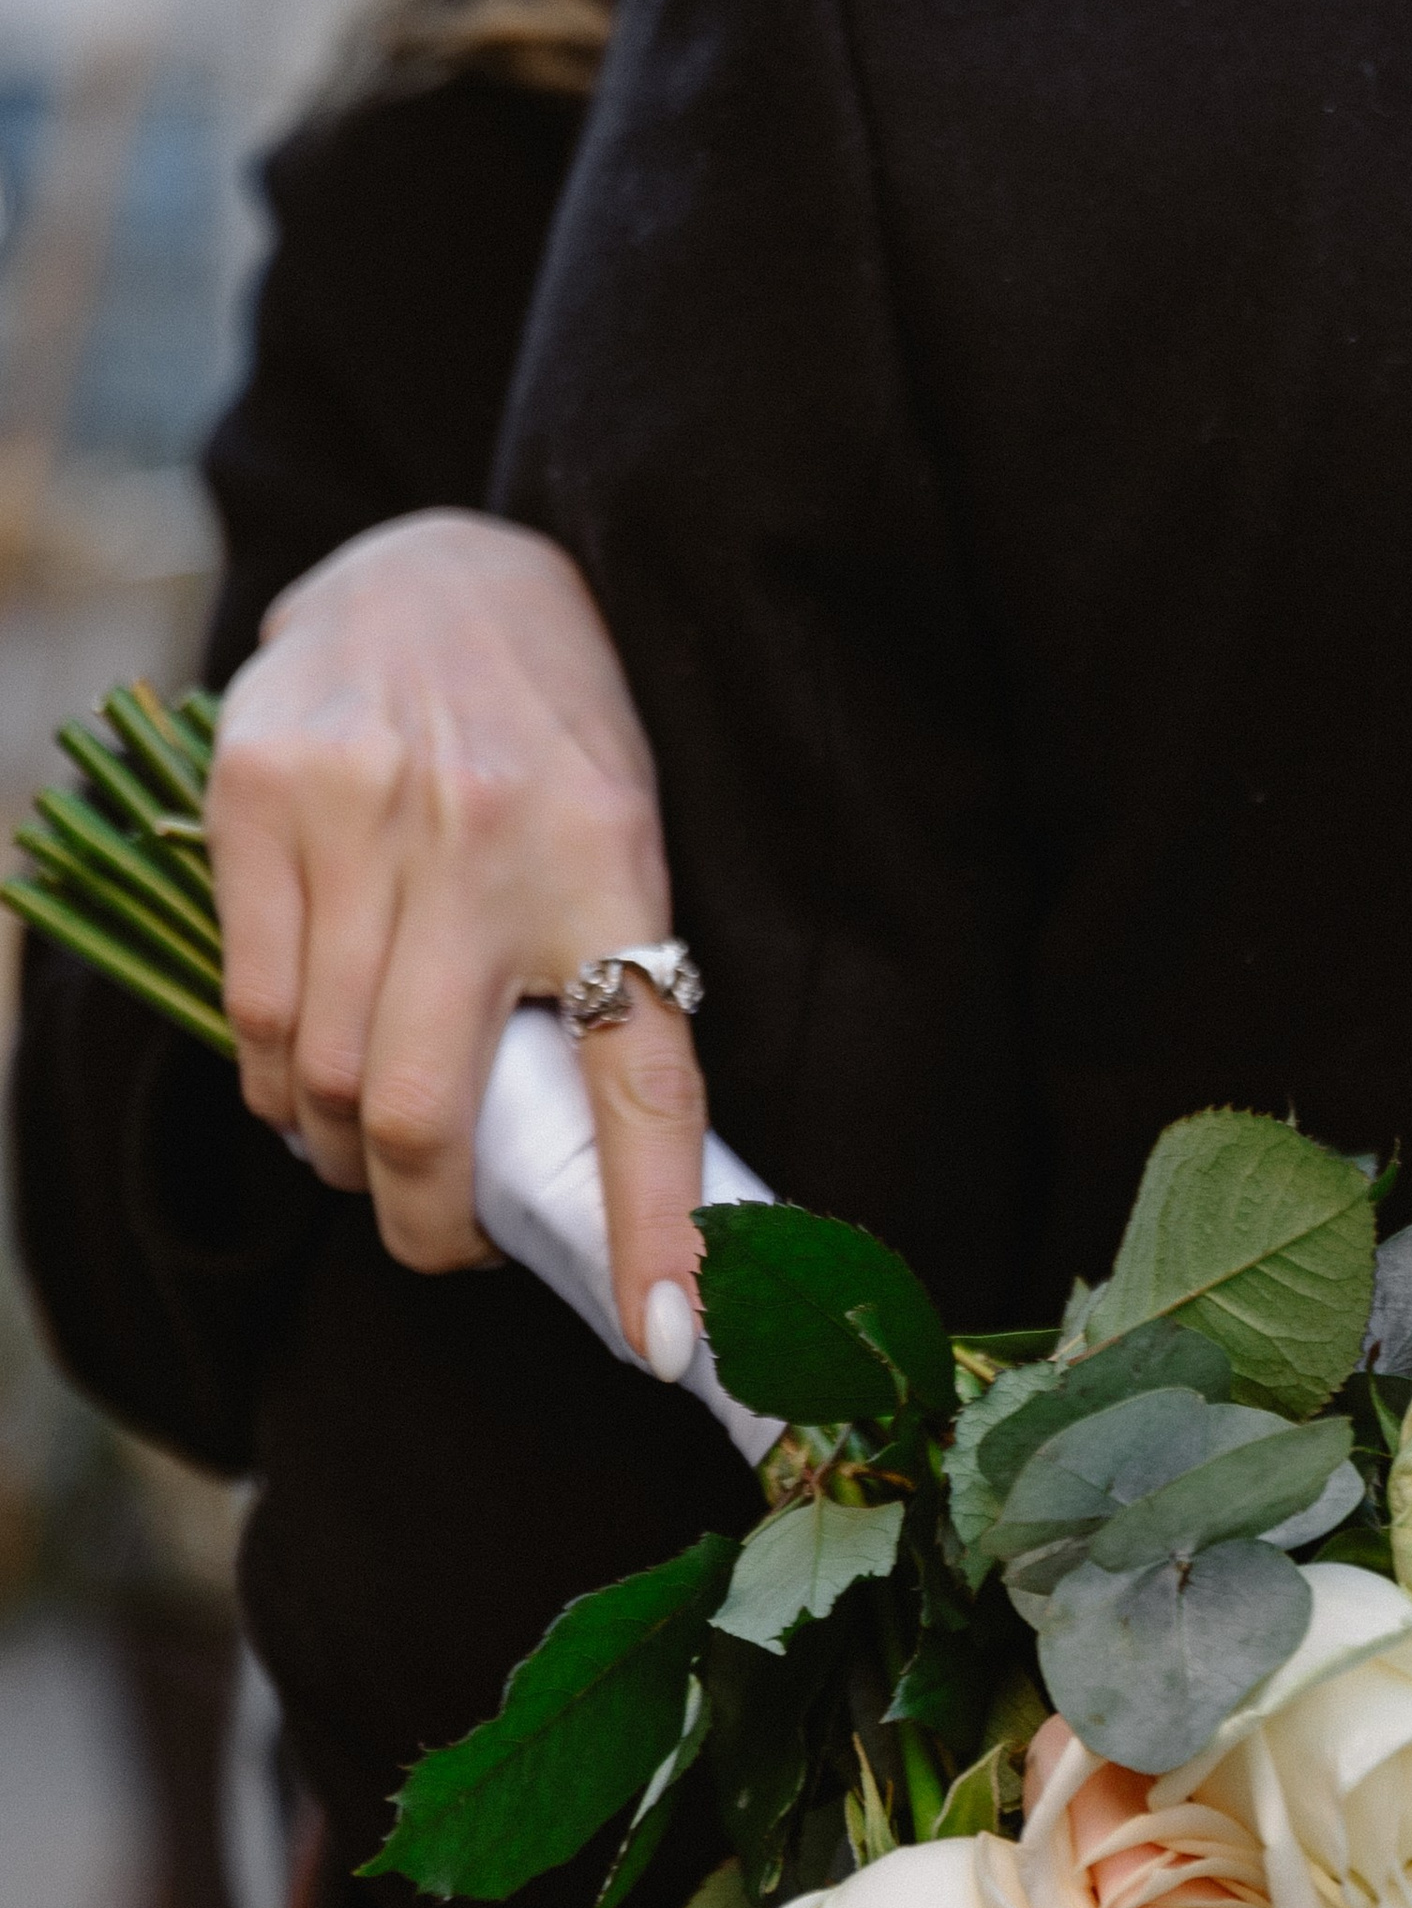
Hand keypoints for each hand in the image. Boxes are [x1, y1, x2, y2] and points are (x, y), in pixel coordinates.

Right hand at [208, 511, 706, 1358]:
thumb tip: (625, 1207)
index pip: (646, 1077)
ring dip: (339, 1150)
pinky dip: (278, 1073)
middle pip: (428, 1116)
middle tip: (443, 1239)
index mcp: (616, 860)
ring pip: (322, 1076)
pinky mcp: (258, 790)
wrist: (449, 566)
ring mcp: (359, 811)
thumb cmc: (558, 741)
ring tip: (370, 1139)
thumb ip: (613, 995)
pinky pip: (251, 1004)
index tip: (663, 1341)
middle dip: (427, 1224)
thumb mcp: (626, 845)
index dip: (654, 1224)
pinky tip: (311, 1060)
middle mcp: (487, 839)